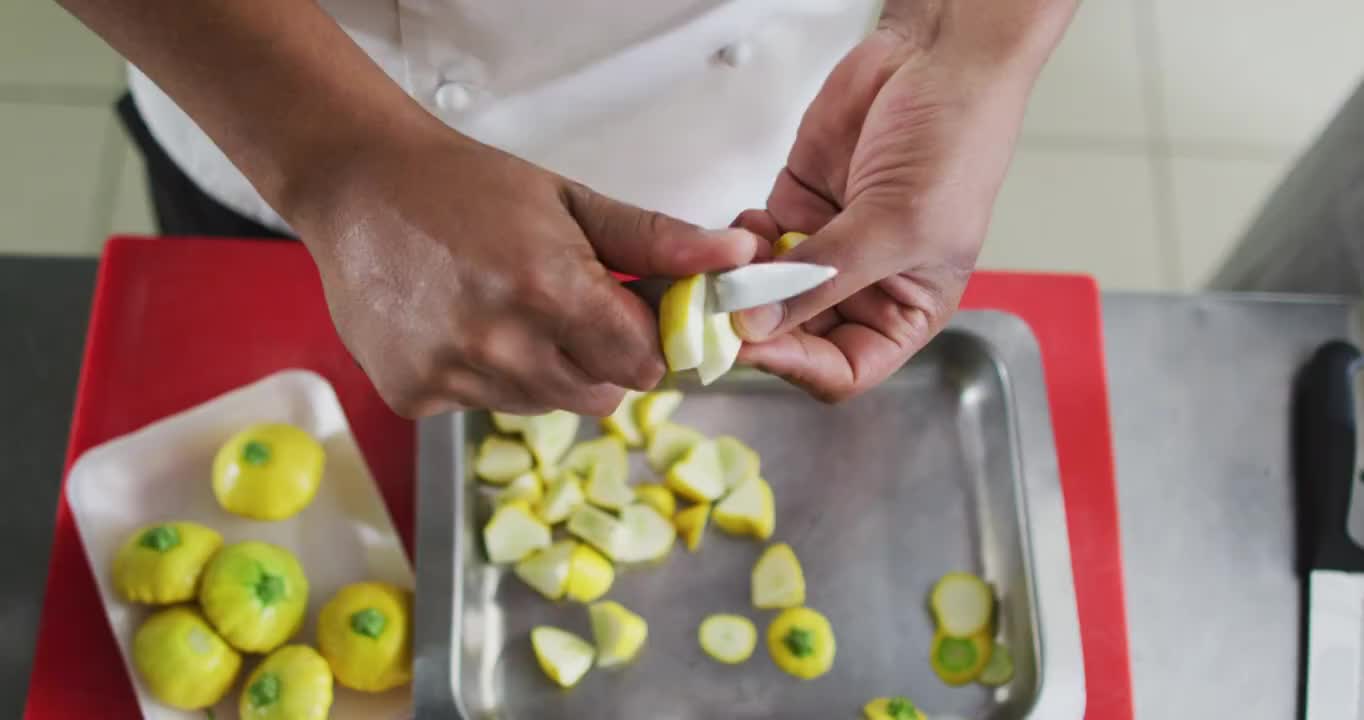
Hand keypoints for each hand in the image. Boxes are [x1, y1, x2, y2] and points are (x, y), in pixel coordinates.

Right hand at [294, 131, 758, 417]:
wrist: (359, 186)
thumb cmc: (466, 186)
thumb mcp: (572, 203)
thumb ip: (659, 241)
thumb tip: (736, 259)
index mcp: (551, 290)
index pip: (644, 364)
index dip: (642, 338)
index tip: (625, 312)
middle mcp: (502, 345)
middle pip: (602, 395)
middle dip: (600, 358)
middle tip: (563, 305)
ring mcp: (453, 377)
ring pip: (546, 405)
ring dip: (545, 369)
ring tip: (507, 309)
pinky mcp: (415, 396)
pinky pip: (487, 406)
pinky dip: (488, 378)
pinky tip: (462, 326)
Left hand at [732, 5, 1071, 401]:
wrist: (938, 57)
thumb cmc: (954, 142)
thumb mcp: (897, 225)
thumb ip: (824, 277)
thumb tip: (757, 324)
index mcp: (907, 310)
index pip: (844, 369)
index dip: (798, 365)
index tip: (755, 343)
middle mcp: (864, 287)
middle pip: (795, 335)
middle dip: (757, 325)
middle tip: (718, 310)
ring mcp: (825, 247)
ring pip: (764, 293)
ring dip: (740, 285)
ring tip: (728, 267)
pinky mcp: (795, 208)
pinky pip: (751, 245)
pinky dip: (737, 244)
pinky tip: (743, 229)